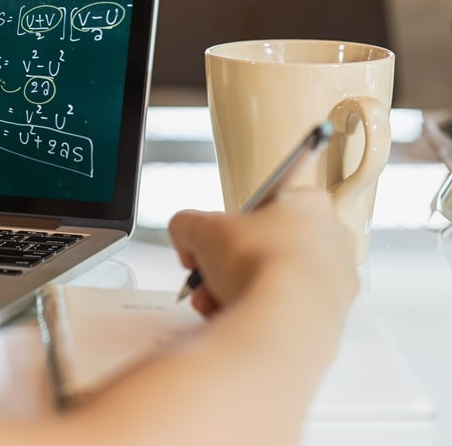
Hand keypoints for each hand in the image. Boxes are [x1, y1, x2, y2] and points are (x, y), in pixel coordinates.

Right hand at [169, 188, 358, 319]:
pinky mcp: (335, 318)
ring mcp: (339, 282)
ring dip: (237, 290)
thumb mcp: (198, 229)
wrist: (283, 322)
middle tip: (206, 275)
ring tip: (212, 302)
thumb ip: (186, 226)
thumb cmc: (256, 265)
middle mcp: (334, 240)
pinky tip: (234, 319)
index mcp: (310, 204)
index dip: (231, 224)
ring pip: (275, 281)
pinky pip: (287, 310)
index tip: (214, 239)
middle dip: (229, 265)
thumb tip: (186, 240)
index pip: (265, 205)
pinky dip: (259, 314)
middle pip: (267, 247)